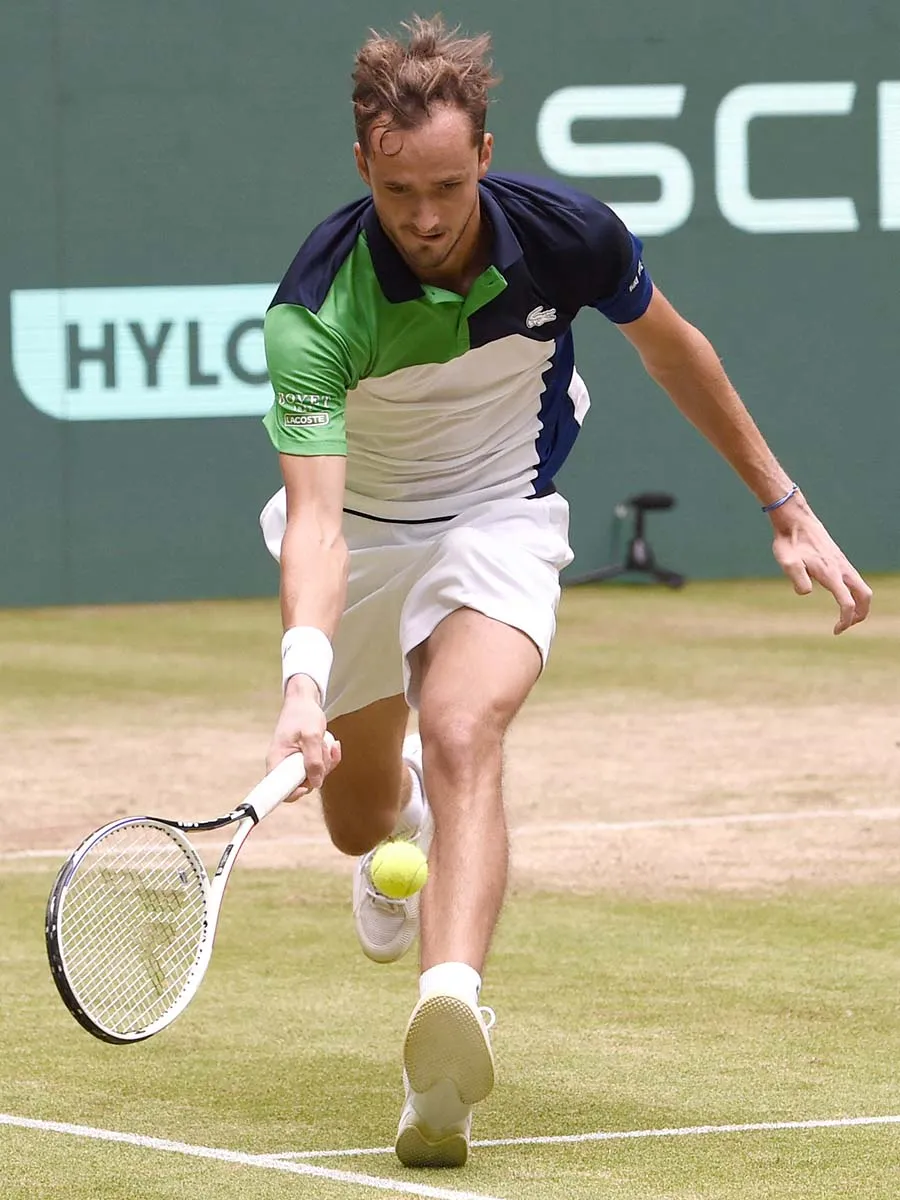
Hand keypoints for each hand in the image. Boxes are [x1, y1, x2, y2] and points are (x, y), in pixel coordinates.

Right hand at [266, 675, 341, 798]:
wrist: (304, 701)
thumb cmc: (303, 714)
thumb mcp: (311, 734)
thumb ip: (314, 759)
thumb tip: (316, 783)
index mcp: (277, 760)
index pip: (279, 791)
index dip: (295, 793)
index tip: (309, 783)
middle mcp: (284, 765)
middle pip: (303, 784)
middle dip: (319, 770)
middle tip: (322, 749)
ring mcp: (295, 763)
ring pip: (315, 776)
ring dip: (326, 760)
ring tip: (326, 741)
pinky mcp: (305, 760)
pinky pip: (321, 768)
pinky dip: (329, 757)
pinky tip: (332, 743)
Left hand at [769, 492, 871, 633]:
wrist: (795, 519)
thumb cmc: (789, 542)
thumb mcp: (787, 562)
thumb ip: (797, 578)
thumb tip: (807, 592)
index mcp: (830, 573)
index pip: (847, 602)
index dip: (845, 619)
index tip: (836, 630)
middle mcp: (841, 568)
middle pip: (865, 595)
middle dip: (861, 614)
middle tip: (847, 625)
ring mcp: (842, 563)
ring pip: (862, 586)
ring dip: (859, 603)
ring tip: (847, 615)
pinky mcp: (839, 559)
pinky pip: (854, 579)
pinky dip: (854, 592)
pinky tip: (841, 595)